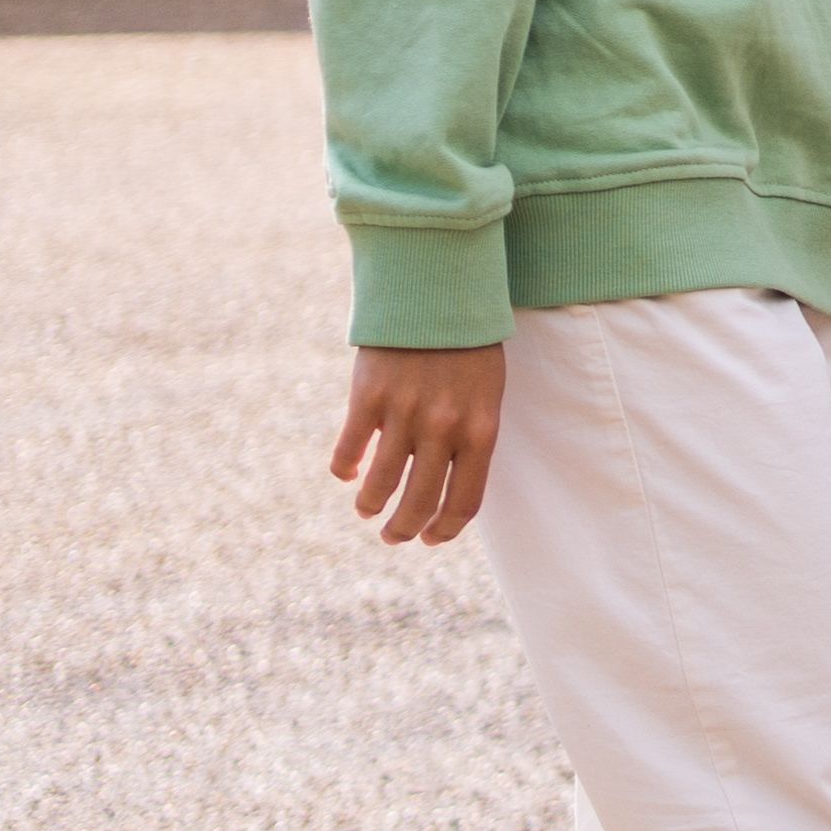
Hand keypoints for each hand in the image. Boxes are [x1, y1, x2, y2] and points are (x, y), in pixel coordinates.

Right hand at [332, 343, 505, 545]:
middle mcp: (443, 428)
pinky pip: (349, 450)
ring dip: (371, 507)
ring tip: (367, 510)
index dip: (444, 530)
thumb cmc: (468, 346)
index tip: (430, 539)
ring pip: (380, 485)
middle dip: (403, 529)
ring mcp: (404, 413)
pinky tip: (347, 474)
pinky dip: (345, 469)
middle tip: (393, 536)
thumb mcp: (485, 394)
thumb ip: (470, 438)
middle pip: (420, 503)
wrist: (438, 291)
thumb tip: (446, 488)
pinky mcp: (368, 396)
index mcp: (480, 430)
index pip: (465, 502)